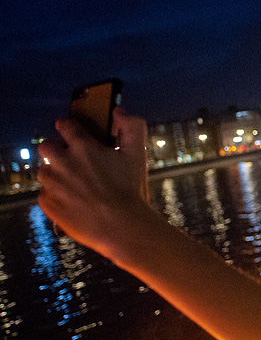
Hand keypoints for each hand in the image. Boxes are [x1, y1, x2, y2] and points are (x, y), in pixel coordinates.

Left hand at [37, 108, 149, 254]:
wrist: (123, 228)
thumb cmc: (132, 191)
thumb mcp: (138, 154)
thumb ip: (133, 125)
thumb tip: (118, 111)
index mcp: (82, 146)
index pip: (65, 124)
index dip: (69, 127)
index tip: (71, 131)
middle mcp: (62, 162)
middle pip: (47, 146)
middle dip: (57, 150)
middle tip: (72, 161)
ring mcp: (53, 183)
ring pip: (45, 172)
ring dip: (57, 175)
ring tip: (77, 186)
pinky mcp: (47, 203)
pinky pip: (45, 194)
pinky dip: (56, 197)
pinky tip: (74, 202)